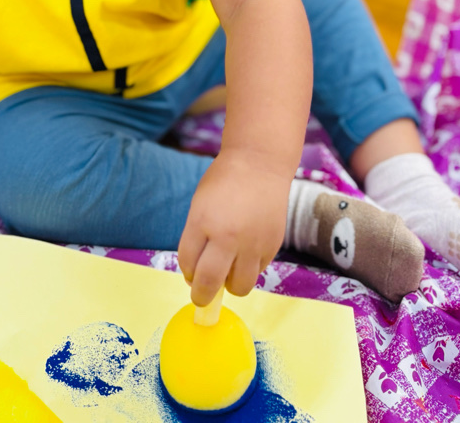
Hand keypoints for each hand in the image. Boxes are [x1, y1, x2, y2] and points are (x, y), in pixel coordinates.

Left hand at [178, 149, 290, 305]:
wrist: (260, 164)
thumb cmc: (224, 181)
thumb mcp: (200, 203)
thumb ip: (197, 235)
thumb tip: (197, 271)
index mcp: (202, 222)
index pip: (188, 263)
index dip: (187, 272)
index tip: (191, 274)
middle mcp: (227, 236)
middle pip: (209, 283)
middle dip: (201, 296)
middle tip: (201, 296)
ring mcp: (252, 244)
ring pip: (239, 287)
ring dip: (230, 285)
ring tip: (229, 272)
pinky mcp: (272, 247)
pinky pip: (257, 272)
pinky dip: (249, 269)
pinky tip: (246, 252)